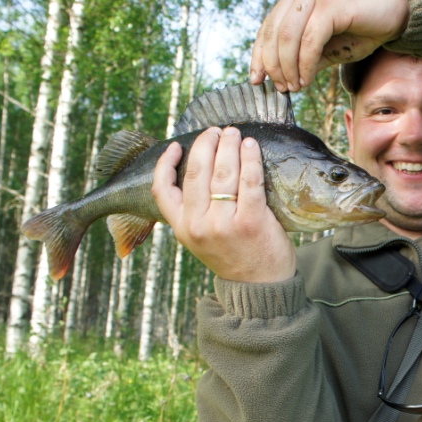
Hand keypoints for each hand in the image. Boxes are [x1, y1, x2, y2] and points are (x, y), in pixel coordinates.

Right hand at [152, 126, 296, 283]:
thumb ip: (196, 214)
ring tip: (234, 133)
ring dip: (228, 146)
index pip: (162, 189)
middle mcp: (198, 225)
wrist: (260, 289)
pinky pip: (249, 182)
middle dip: (205, 145)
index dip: (165, 163)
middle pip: (196, 172)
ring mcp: (223, 224)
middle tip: (216, 131)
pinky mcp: (251, 222)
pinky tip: (251, 147)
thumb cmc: (235, 258)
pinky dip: (250, 159)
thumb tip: (201, 175)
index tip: (176, 146)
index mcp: (182, 228)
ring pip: (222, 173)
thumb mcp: (203, 240)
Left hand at [250, 0, 408, 91]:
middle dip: (274, 67)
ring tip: (295, 87)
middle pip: (273, 34)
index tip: (257, 80)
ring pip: (288, 38)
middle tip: (281, 88)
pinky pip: (310, 40)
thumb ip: (304, 59)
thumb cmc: (362, 29)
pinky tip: (307, 80)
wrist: (394, 13)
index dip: (258, 57)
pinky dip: (305, 64)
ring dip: (289, 68)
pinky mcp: (330, 5)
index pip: (266, 30)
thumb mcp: (327, 49)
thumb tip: (284, 81)